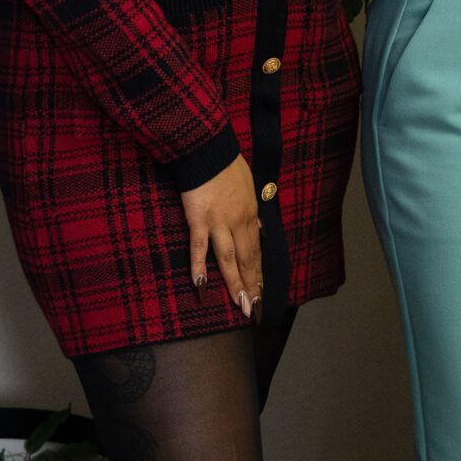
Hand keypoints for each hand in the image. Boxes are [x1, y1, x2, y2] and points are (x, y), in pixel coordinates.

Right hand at [181, 155, 263, 317]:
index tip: (261, 292)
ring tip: (240, 304)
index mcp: (251, 215)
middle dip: (251, 285)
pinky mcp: (199, 219)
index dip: (258, 273)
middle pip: (246, 259)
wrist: (208, 151)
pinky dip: (198, 266)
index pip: (257, 250)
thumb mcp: (249, 188)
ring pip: (228, 258)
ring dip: (235, 283)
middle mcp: (238, 222)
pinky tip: (201, 285)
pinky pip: (199, 247)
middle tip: (255, 309)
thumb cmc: (228, 167)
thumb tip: (257, 229)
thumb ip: (251, 211)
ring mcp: (218, 222)